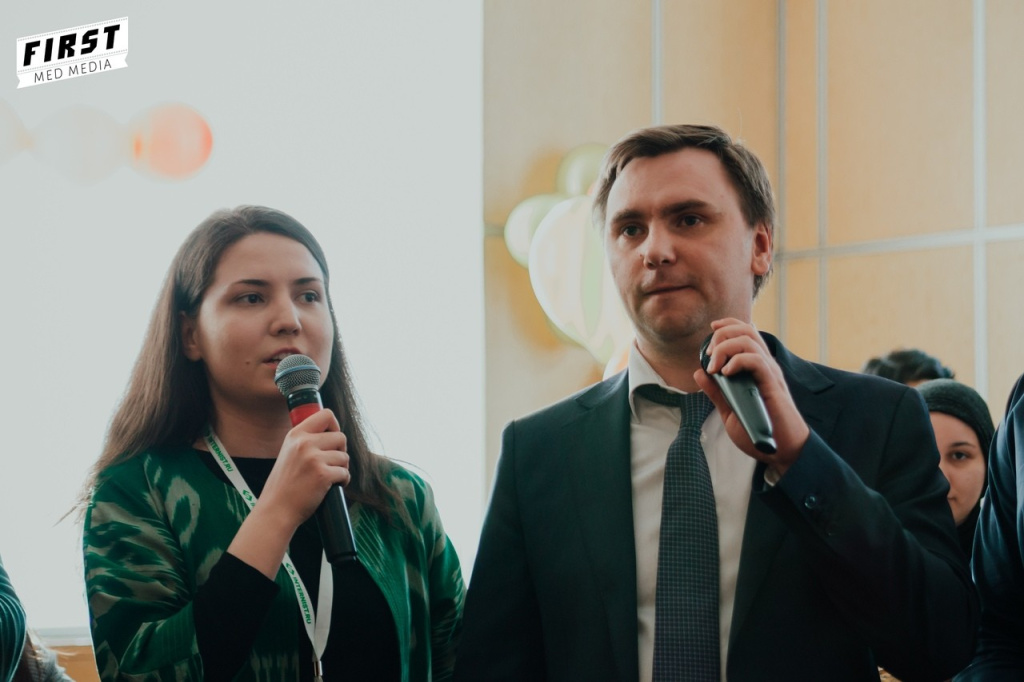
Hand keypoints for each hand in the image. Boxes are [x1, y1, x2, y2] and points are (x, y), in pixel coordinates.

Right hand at [257, 408, 349, 529]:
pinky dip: (343, 480)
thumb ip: (305, 441)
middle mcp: (304, 443)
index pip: (326, 414)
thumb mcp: (289, 453)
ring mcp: (313, 459)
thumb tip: (331, 433)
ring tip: (329, 477)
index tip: (332, 440)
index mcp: (295, 435)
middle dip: (340, 451)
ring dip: (341, 468)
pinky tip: (333, 486)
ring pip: (344, 457)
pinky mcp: (323, 475)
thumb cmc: (284, 485)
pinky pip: (345, 473)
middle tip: (331, 464)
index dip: (335, 426)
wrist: (275, 510)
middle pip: (341, 437)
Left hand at [693, 318, 808, 476]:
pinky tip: (726, 373)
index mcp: (756, 368)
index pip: (745, 333)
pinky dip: (738, 360)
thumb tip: (699, 373)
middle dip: (722, 334)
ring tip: (714, 366)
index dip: (728, 325)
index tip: (712, 328)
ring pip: (749, 341)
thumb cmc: (759, 430)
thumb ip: (716, 392)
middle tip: (708, 353)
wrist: (782, 450)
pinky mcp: (772, 384)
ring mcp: (770, 374)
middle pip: (746, 331)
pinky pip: (757, 361)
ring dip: (725, 348)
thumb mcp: (730, 410)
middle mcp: (764, 366)